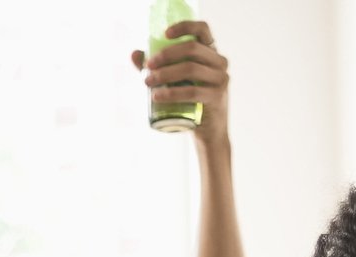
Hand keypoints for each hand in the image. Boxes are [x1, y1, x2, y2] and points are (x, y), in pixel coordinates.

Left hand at [131, 19, 229, 143]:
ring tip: (148, 82)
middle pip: (192, 48)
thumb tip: (134, 54)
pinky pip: (192, 92)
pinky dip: (172, 93)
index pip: (202, 29)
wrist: (208, 130)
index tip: (164, 34)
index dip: (184, 27)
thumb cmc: (190, 101)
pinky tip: (156, 96)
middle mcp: (219, 62)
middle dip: (166, 55)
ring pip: (190, 69)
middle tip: (148, 67)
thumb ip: (157, 67)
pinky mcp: (217, 96)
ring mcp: (220, 78)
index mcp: (211, 52)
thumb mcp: (175, 81)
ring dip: (165, 74)